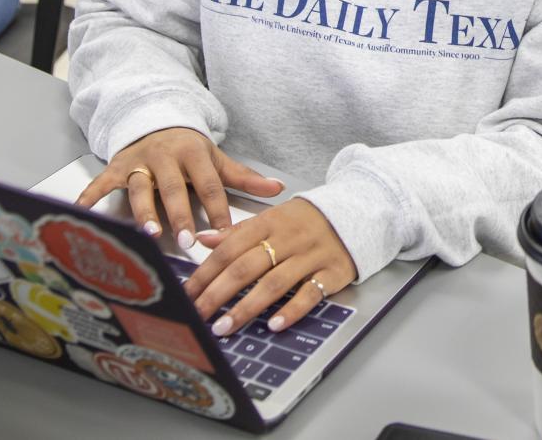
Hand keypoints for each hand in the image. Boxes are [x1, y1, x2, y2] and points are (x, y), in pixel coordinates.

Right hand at [75, 128, 283, 248]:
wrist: (155, 120)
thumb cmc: (188, 149)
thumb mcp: (216, 158)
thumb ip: (244, 177)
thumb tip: (278, 189)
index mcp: (193, 153)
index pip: (209, 184)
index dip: (218, 209)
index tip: (225, 234)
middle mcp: (164, 156)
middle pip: (173, 189)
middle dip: (180, 214)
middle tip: (188, 240)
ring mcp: (138, 162)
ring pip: (140, 189)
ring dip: (144, 211)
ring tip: (149, 233)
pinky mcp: (117, 167)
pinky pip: (102, 183)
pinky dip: (91, 196)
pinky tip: (83, 213)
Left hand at [185, 199, 356, 336]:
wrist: (354, 213)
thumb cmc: (304, 221)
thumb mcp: (271, 218)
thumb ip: (237, 232)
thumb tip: (203, 240)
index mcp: (268, 222)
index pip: (230, 248)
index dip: (206, 272)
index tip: (187, 293)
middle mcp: (288, 238)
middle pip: (246, 267)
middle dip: (218, 293)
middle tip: (197, 315)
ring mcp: (311, 255)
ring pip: (274, 283)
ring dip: (247, 307)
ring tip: (224, 327)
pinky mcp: (332, 272)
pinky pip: (310, 293)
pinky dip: (291, 310)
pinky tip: (274, 325)